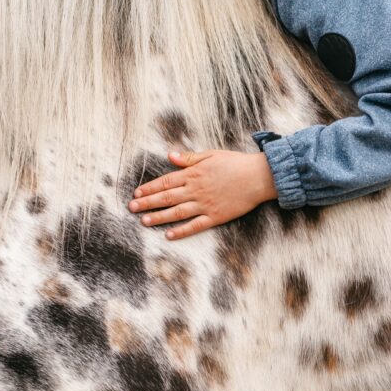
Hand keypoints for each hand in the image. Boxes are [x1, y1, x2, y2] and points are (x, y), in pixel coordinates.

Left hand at [127, 149, 277, 239]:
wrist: (258, 177)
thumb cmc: (236, 163)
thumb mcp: (211, 154)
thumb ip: (189, 158)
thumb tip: (170, 155)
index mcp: (194, 174)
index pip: (166, 181)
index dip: (150, 188)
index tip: (137, 193)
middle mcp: (196, 190)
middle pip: (166, 197)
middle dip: (147, 203)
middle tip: (132, 208)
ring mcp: (205, 204)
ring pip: (176, 213)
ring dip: (159, 217)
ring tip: (144, 221)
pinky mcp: (215, 216)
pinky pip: (195, 225)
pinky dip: (181, 231)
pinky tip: (169, 235)